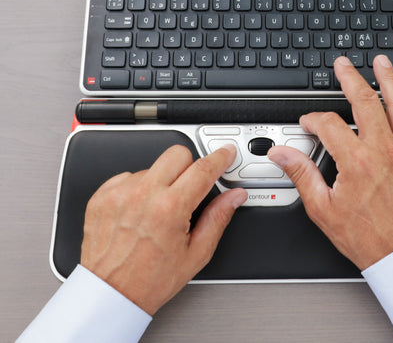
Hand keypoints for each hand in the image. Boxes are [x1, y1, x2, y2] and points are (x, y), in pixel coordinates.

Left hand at [81, 144, 246, 314]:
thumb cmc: (149, 280)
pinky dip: (137, 188)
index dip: (220, 157)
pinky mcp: (103, 195)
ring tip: (158, 209)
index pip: (203, 169)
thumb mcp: (196, 254)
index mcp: (170, 209)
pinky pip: (129, 176)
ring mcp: (120, 193)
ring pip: (153, 166)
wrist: (110, 295)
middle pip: (177, 154)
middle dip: (189, 166)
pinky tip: (139, 211)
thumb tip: (234, 197)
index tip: (225, 153)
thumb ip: (218, 218)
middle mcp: (143, 195)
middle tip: (188, 189)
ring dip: (161, 181)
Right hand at [268, 55, 392, 269]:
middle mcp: (383, 150)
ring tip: (381, 63)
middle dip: (350, 78)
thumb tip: (281, 155)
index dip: (313, 119)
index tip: (308, 123)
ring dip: (388, 80)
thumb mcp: (323, 208)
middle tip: (343, 65)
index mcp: (356, 160)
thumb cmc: (367, 235)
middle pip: (365, 100)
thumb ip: (301, 174)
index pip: (328, 123)